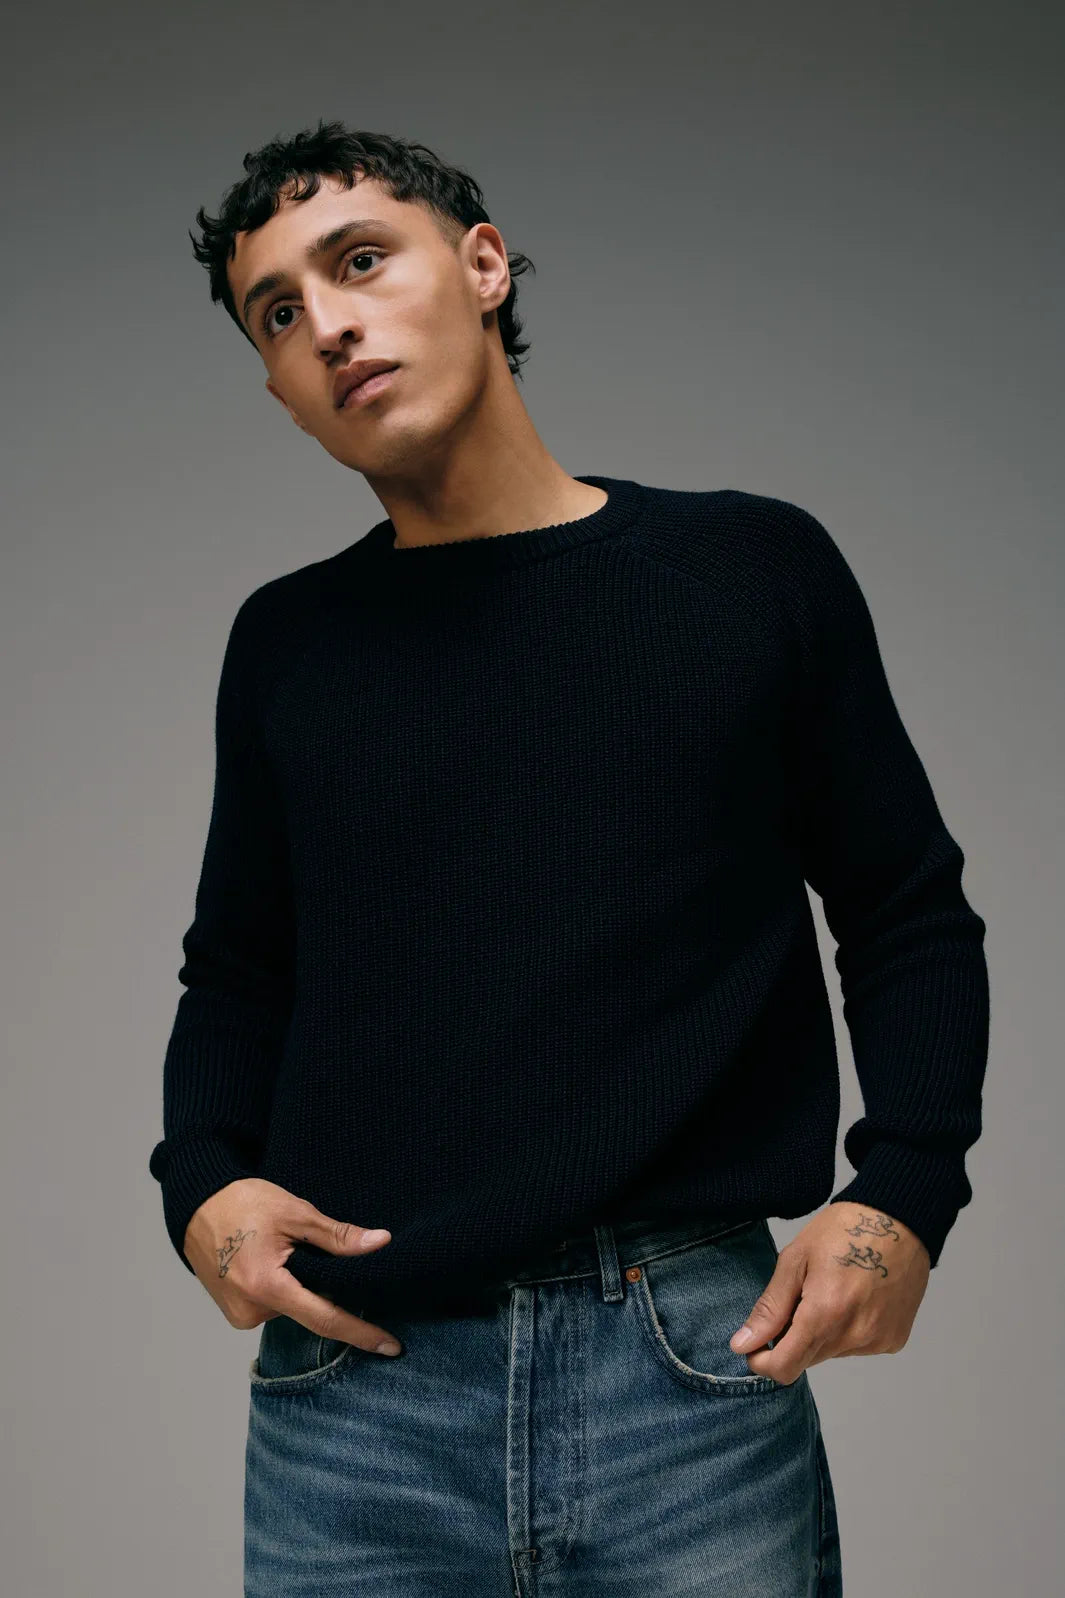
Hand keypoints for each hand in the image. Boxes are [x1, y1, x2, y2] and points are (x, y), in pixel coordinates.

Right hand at [182, 1177, 402, 1356]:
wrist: (197, 1202)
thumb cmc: (242, 1202)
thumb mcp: (295, 1212)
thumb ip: (338, 1236)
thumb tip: (380, 1243)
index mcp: (266, 1286)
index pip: (326, 1319)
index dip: (361, 1333)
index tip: (392, 1347)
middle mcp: (250, 1310)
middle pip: (310, 1310)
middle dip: (328, 1290)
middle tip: (318, 1253)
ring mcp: (240, 1315)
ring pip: (293, 1307)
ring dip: (304, 1286)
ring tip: (286, 1248)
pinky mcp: (235, 1312)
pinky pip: (275, 1306)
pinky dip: (286, 1288)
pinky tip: (276, 1260)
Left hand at [727, 1202, 930, 1383]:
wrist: (899, 1219)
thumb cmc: (844, 1230)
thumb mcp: (795, 1260)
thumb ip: (770, 1308)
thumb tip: (743, 1344)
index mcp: (825, 1314)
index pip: (785, 1368)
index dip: (763, 1362)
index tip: (755, 1345)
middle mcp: (854, 1336)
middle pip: (807, 1361)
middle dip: (791, 1340)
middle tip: (797, 1299)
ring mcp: (877, 1341)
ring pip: (831, 1353)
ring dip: (820, 1334)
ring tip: (830, 1291)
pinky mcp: (893, 1340)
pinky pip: (856, 1346)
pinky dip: (846, 1330)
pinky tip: (854, 1298)